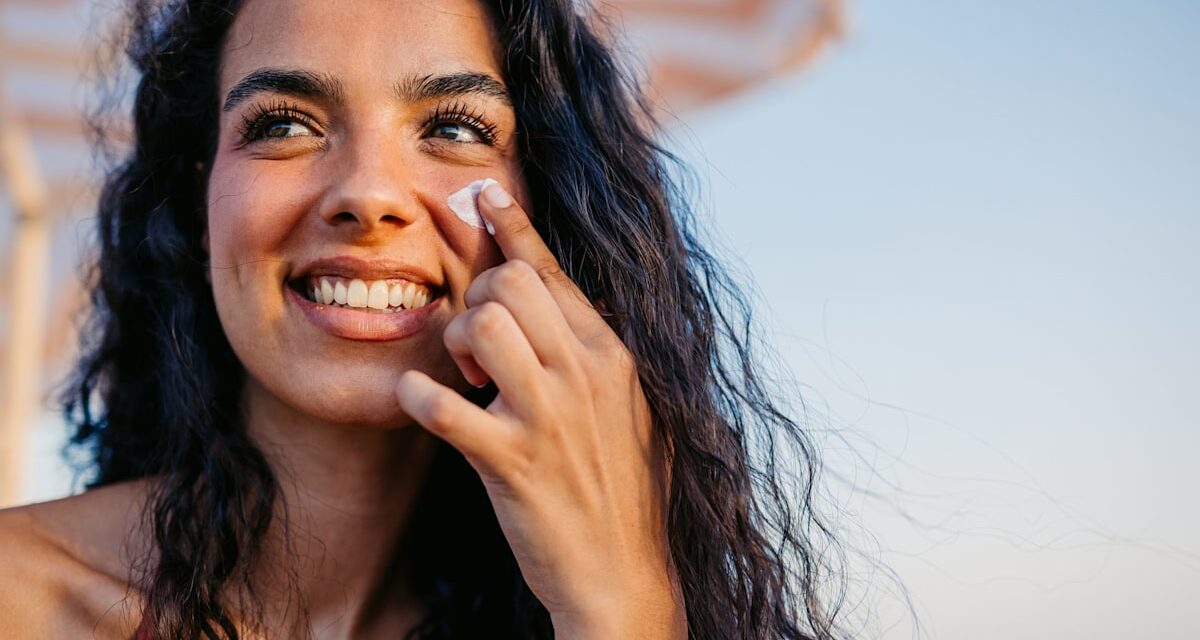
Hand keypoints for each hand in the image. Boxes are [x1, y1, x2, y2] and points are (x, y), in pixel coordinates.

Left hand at [395, 182, 685, 637]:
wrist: (624, 578)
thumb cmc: (620, 490)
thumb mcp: (630, 409)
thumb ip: (597, 353)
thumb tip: (573, 301)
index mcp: (611, 354)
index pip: (552, 272)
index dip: (510, 227)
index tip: (477, 193)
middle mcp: (585, 373)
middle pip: (508, 285)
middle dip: (475, 300)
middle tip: (474, 347)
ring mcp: (549, 416)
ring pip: (480, 325)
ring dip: (454, 344)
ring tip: (463, 378)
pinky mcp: (512, 462)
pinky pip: (443, 406)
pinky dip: (419, 399)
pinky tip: (420, 405)